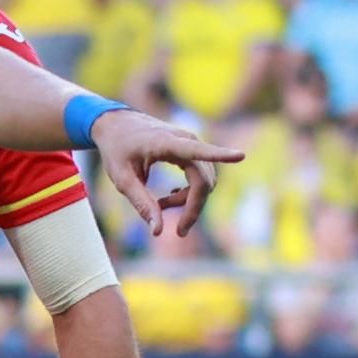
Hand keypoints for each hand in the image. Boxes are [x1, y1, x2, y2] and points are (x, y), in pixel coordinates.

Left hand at [88, 107, 242, 236]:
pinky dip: (188, 192)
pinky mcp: (190, 150)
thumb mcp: (122, 180)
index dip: (221, 154)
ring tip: (160, 205)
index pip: (198, 151)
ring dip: (187, 200)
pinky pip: (200, 176)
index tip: (241, 155)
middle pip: (203, 180)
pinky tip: (169, 197)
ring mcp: (190, 144)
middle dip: (194, 208)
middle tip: (179, 232)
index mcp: (166, 143)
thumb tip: (158, 231)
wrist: (116, 125)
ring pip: (203, 181)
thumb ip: (141, 203)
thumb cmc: (116, 150)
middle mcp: (184, 140)